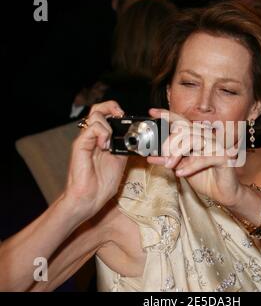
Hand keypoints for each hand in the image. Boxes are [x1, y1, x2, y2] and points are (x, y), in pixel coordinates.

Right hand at [64, 100, 126, 220]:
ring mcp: (86, 140)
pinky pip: (91, 128)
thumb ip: (124, 147)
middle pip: (98, 109)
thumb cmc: (102, 183)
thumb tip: (137, 138)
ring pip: (95, 115)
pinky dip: (102, 132)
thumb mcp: (120, 160)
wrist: (90, 198)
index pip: (106, 114)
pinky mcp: (79, 145)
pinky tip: (105, 145)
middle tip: (121, 116)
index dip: (117, 111)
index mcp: (102, 139)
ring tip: (110, 142)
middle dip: (112, 107)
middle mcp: (93, 137)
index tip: (127, 118)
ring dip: (108, 124)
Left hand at [147, 108, 244, 206]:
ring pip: (193, 139)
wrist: (223, 193)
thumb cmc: (206, 179)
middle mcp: (207, 138)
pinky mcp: (224, 157)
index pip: (182, 121)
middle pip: (184, 130)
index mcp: (197, 137)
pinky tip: (180, 173)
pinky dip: (189, 166)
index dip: (167, 115)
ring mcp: (216, 146)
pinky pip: (203, 157)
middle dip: (170, 143)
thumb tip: (151, 156)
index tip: (152, 112)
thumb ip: (169, 161)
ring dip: (177, 153)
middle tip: (163, 158)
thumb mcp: (181, 169)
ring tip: (170, 166)